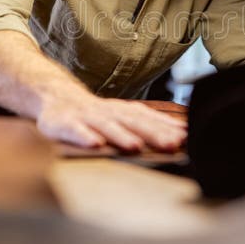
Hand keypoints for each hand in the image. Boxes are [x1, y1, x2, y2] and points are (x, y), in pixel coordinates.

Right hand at [36, 94, 186, 151]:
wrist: (57, 97)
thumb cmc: (96, 113)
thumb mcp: (123, 116)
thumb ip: (149, 124)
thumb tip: (182, 134)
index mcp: (124, 111)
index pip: (149, 119)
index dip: (168, 128)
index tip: (187, 137)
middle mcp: (108, 112)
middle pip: (133, 122)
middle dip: (153, 133)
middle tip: (171, 144)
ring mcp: (87, 117)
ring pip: (106, 126)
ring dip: (121, 136)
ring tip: (136, 146)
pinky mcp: (65, 124)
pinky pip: (75, 131)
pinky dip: (85, 137)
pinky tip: (95, 144)